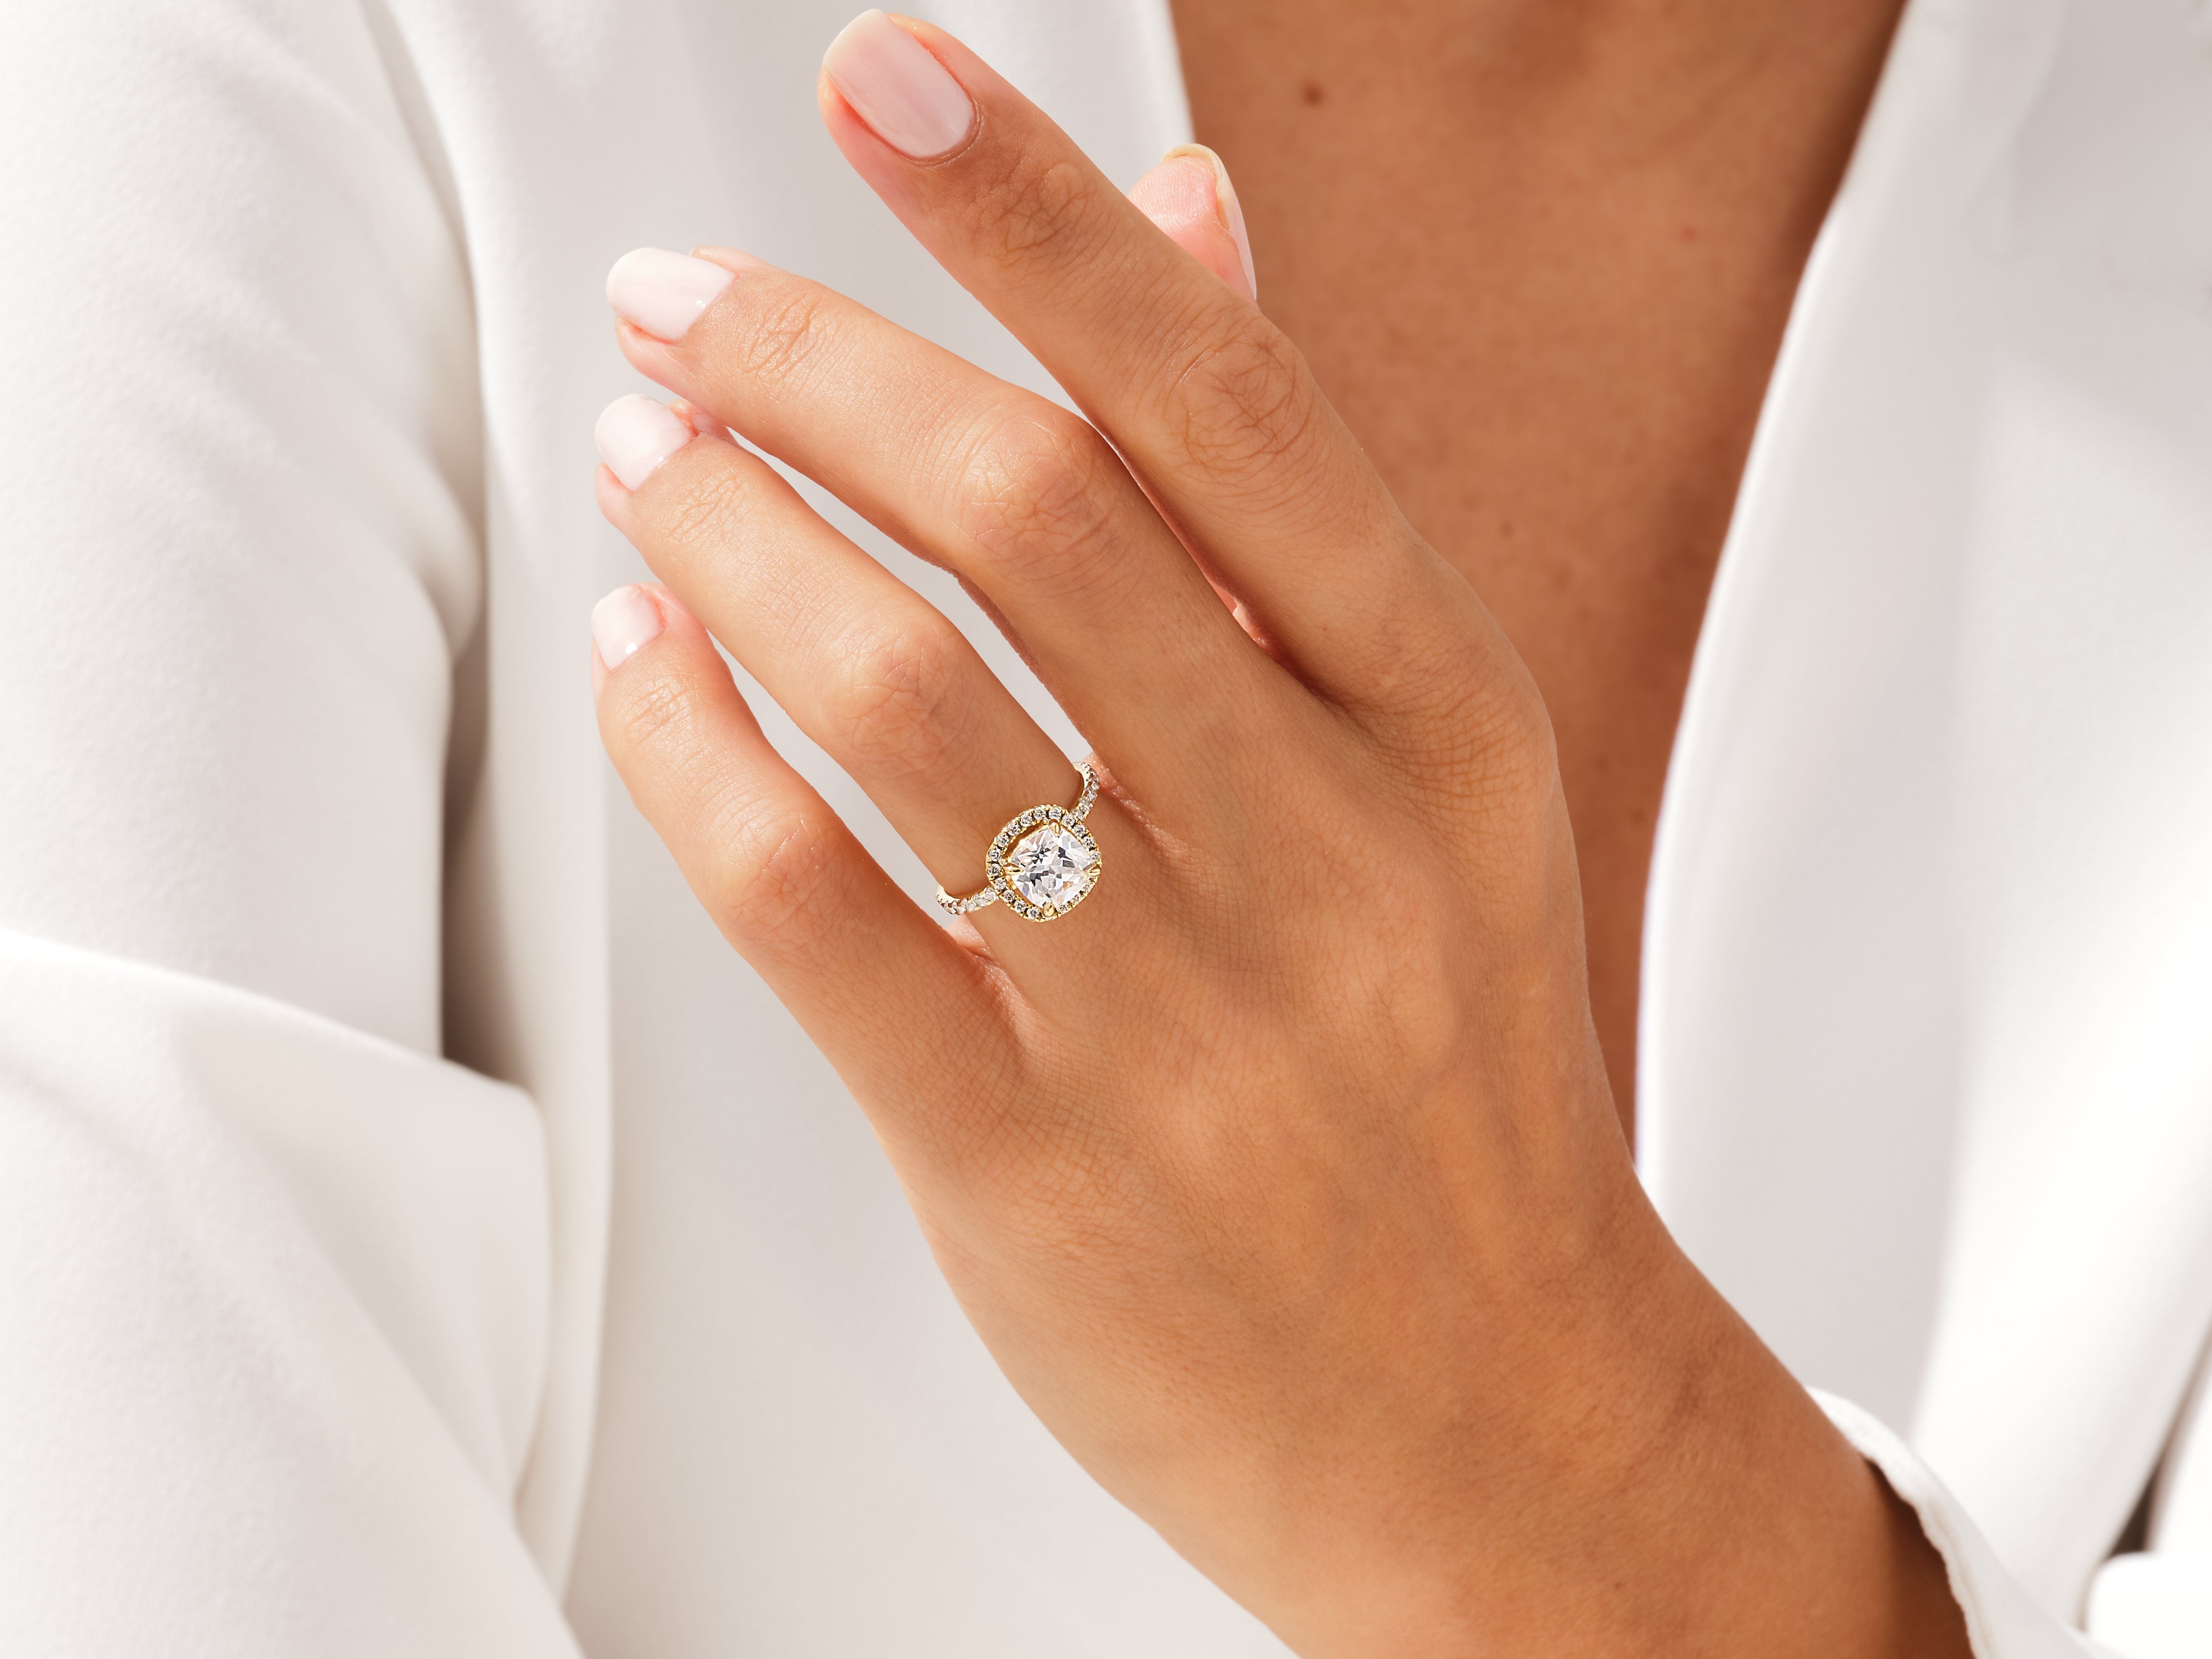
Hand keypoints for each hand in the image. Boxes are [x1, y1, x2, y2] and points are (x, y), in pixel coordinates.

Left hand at [587, 13, 1967, 1655]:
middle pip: (1035, 513)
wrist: (1494, 1415)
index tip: (883, 79)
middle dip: (815, 359)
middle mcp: (1325, 843)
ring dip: (730, 529)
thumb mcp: (1428, 777)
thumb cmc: (1442, 1073)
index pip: (1227, 402)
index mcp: (1443, 719)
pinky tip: (646, 657)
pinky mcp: (1027, 1157)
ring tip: (644, 452)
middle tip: (682, 301)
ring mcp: (1178, 1012)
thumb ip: (1286, 510)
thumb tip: (1186, 220)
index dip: (1039, 216)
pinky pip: (813, 902)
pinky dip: (695, 748)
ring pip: (900, 688)